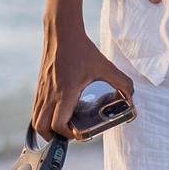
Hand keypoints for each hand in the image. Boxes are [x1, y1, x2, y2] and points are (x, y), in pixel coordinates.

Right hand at [33, 23, 131, 137]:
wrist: (61, 32)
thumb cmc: (82, 49)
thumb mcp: (105, 66)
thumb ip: (122, 82)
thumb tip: (133, 98)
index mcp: (66, 92)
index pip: (58, 124)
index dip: (68, 134)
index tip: (79, 132)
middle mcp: (51, 94)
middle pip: (41, 128)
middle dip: (53, 137)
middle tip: (69, 134)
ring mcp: (42, 91)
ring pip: (35, 120)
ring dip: (46, 129)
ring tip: (63, 126)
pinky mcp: (39, 86)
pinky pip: (36, 109)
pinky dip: (43, 117)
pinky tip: (58, 112)